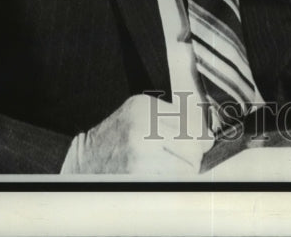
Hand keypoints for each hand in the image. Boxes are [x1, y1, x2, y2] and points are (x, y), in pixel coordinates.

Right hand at [62, 93, 209, 174]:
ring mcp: (139, 154)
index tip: (202, 142)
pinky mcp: (136, 176)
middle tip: (184, 157)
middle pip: (193, 148)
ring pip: (186, 168)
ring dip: (183, 171)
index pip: (193, 124)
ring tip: (168, 167)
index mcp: (145, 108)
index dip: (202, 137)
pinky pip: (171, 182)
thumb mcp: (140, 113)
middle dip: (193, 155)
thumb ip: (172, 117)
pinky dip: (171, 182)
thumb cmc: (116, 137)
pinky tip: (159, 176)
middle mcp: (142, 128)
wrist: (84, 160)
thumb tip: (206, 137)